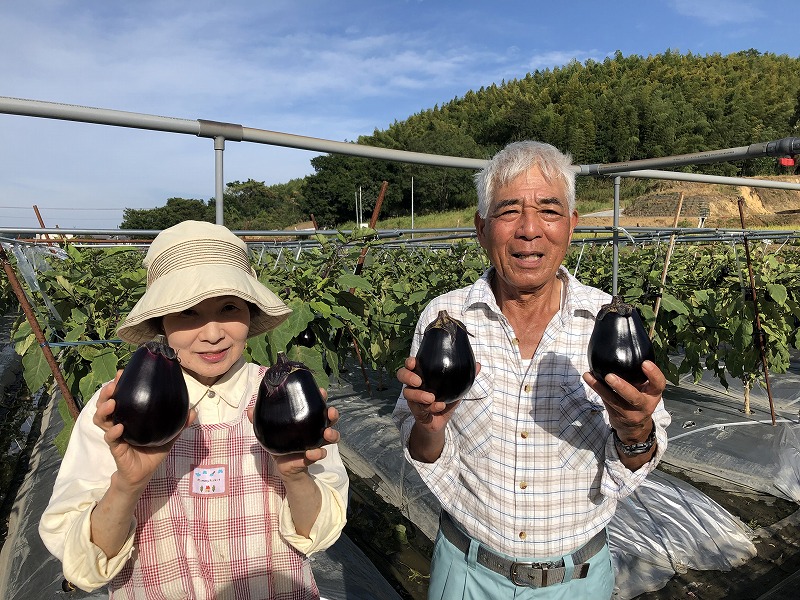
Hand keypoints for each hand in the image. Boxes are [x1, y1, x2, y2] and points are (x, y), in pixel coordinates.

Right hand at [94, 370, 195, 491]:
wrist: (143, 474)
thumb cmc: (153, 453)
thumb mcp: (168, 436)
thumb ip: (180, 424)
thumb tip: (193, 411)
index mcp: (129, 416)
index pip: (121, 397)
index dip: (118, 385)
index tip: (121, 373)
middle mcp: (119, 422)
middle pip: (106, 404)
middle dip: (106, 393)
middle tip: (112, 386)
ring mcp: (115, 435)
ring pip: (101, 419)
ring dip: (104, 409)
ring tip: (112, 403)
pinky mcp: (116, 448)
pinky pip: (110, 438)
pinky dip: (113, 432)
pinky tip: (119, 427)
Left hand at [247, 390, 338, 479]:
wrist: (283, 467)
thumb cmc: (280, 444)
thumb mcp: (269, 431)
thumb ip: (260, 420)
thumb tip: (249, 410)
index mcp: (307, 419)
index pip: (317, 405)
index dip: (321, 397)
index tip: (322, 391)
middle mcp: (315, 429)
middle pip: (330, 418)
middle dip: (333, 414)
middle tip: (330, 412)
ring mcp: (316, 443)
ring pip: (332, 436)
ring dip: (332, 433)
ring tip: (327, 433)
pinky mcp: (313, 457)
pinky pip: (319, 454)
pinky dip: (317, 453)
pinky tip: (312, 453)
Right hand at [397, 357, 479, 432]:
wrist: (440, 422)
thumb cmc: (445, 400)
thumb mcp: (456, 388)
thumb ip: (466, 377)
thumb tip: (478, 365)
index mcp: (422, 375)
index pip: (411, 365)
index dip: (410, 362)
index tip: (413, 362)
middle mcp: (414, 385)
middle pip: (401, 375)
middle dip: (408, 376)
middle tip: (419, 381)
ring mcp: (413, 398)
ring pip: (407, 393)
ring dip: (419, 395)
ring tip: (431, 397)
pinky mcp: (416, 411)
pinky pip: (419, 408)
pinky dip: (431, 407)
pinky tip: (439, 406)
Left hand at [582, 360, 665, 443]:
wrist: (635, 428)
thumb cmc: (640, 399)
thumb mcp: (646, 390)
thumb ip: (639, 376)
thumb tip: (625, 347)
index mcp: (654, 394)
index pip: (659, 384)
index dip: (654, 374)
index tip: (645, 362)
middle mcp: (644, 405)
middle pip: (634, 398)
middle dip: (622, 387)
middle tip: (610, 376)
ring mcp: (630, 413)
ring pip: (614, 401)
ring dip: (600, 387)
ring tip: (589, 376)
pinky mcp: (617, 416)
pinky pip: (605, 401)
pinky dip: (596, 389)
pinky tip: (588, 378)